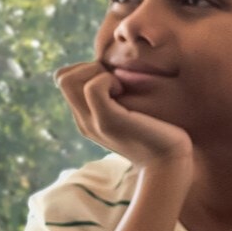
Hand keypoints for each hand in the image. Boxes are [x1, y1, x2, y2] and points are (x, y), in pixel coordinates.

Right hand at [59, 58, 193, 184]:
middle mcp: (83, 121)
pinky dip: (108, 80)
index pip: (64, 80)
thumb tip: (115, 70)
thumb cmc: (159, 134)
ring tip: (121, 87)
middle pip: (62, 77)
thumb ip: (118, 98)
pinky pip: (92, 88)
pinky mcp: (107, 121)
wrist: (169, 162)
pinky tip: (125, 91)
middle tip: (117, 81)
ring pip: (68, 80)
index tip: (113, 79)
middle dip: (89, 67)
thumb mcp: (133, 112)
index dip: (86, 69)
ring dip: (97, 73)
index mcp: (86, 118)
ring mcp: (91, 122)